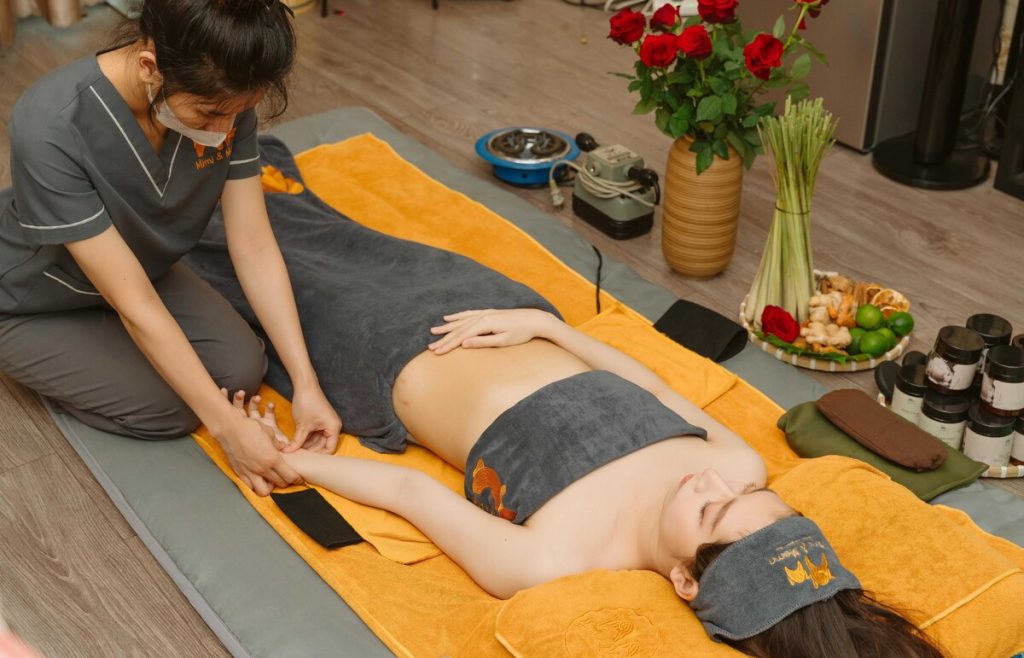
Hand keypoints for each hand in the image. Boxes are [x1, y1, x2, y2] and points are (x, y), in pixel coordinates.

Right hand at [220, 389, 302, 495]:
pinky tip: (257, 478)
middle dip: (286, 482)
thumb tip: (283, 447)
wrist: (230, 428)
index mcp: (272, 459)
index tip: (299, 479)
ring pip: (263, 491)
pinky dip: (255, 485)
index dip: (296, 479)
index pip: (289, 476)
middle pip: (279, 484)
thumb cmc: (250, 427)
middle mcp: (262, 468)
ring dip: (269, 487)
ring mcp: (250, 472)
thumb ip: (278, 443)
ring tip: (271, 481)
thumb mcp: (269, 432)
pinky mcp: (239, 472)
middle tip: (286, 478)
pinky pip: (249, 486)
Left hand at [285, 384, 341, 453]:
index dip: (319, 456)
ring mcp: (326, 423)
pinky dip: (306, 438)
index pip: (330, 449)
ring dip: (307, 445)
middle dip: (311, 451)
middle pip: (323, 445)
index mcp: (333, 428)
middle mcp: (332, 426)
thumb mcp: (302, 425)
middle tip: (298, 458)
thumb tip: (289, 452)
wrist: (304, 386)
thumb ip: (297, 441)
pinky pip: (314, 434)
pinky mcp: (319, 421)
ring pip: (317, 440)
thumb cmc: (307, 402)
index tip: (307, 461)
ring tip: (295, 451)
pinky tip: (296, 443)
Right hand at [428, 308, 554, 354]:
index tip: (436, 352)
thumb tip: (464, 344)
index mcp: (484, 324)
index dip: (448, 345)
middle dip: (443, 339)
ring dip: (447, 327)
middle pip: (458, 329)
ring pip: (460, 321)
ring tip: (433, 330)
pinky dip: (457, 316)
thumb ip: (482, 342)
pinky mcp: (488, 313)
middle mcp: (482, 316)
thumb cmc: (521, 333)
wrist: (534, 319)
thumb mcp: (503, 341)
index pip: (461, 336)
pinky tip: (449, 317)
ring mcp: (484, 313)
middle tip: (430, 347)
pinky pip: (468, 314)